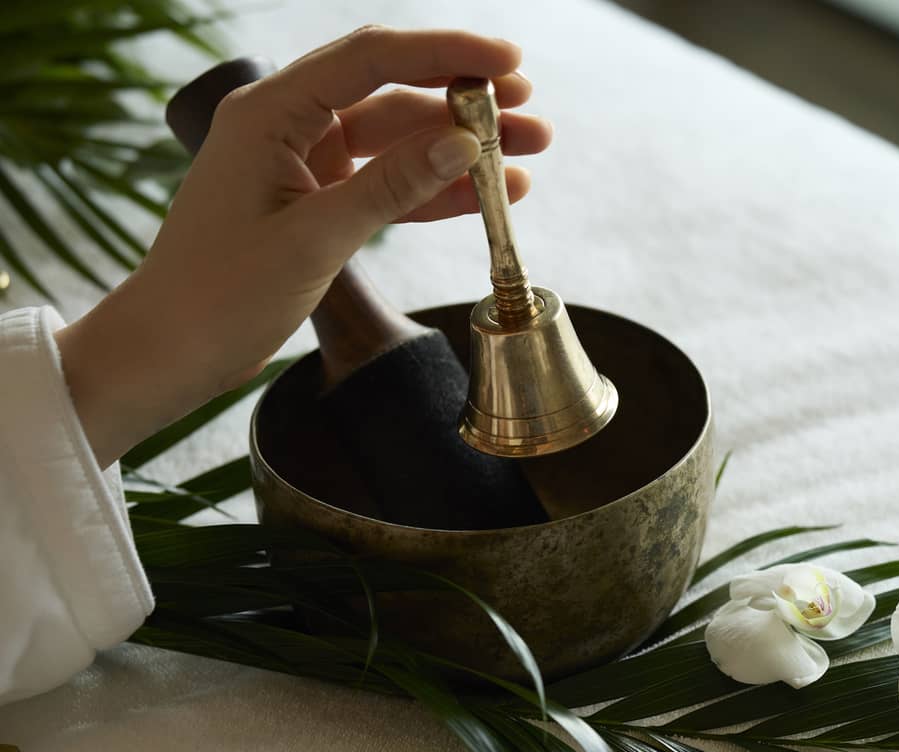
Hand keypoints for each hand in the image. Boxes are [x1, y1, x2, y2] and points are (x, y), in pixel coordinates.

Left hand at [55, 27, 553, 467]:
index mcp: (270, 113)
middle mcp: (287, 125)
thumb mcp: (314, 239)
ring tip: (526, 162)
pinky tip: (486, 198)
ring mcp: (303, 163)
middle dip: (464, 103)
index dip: (446, 53)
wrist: (170, 351)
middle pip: (393, 93)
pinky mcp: (316, 202)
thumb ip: (392, 187)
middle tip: (530, 116)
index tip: (509, 64)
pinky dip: (435, 191)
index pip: (372, 59)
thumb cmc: (219, 293)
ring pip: (399, 142)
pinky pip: (388, 183)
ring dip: (460, 152)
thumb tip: (466, 144)